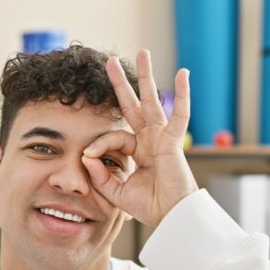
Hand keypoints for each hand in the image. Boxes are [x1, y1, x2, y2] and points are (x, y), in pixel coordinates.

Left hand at [81, 49, 198, 229]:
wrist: (169, 217)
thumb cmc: (148, 207)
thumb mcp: (115, 191)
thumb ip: (99, 174)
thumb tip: (85, 155)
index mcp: (137, 152)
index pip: (113, 137)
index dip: (98, 145)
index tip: (89, 157)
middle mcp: (149, 141)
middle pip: (133, 105)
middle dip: (121, 84)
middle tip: (110, 62)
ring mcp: (161, 138)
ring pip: (152, 101)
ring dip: (147, 76)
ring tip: (144, 52)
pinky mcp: (173, 141)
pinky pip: (179, 114)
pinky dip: (182, 94)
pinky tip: (183, 73)